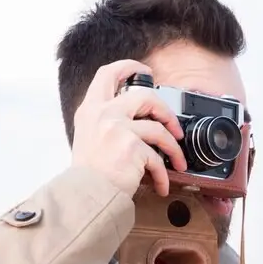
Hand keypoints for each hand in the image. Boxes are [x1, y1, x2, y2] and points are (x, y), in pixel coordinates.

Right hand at [69, 59, 188, 196]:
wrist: (85, 196)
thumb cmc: (88, 175)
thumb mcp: (88, 137)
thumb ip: (105, 122)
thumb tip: (135, 120)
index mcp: (90, 109)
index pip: (108, 74)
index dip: (129, 67)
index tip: (146, 71)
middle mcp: (103, 114)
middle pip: (145, 97)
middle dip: (166, 112)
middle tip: (174, 129)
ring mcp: (118, 129)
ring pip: (159, 130)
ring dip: (174, 148)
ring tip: (178, 161)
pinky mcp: (132, 148)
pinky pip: (158, 159)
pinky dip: (164, 175)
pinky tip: (162, 185)